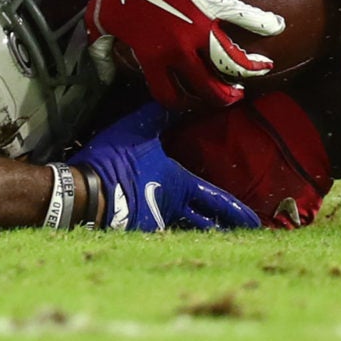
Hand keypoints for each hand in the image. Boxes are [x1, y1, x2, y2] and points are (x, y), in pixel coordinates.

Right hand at [69, 101, 260, 231]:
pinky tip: (165, 238)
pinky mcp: (135, 234)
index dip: (238, 212)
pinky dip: (165, 236)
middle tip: (247, 238)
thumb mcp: (137, 130)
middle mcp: (173, 208)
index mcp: (180, 185)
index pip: (217, 201)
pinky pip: (157, 235)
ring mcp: (155, 225)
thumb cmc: (115, 161)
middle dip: (228, 230)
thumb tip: (180, 100)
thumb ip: (159, 115)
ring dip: (197, 235)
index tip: (256, 222)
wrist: (83, 194)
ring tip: (210, 240)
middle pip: (207, 224)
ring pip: (183, 231)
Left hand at [84, 0, 282, 108]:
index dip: (177, 102)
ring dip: (248, 72)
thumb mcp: (98, 20)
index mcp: (152, 55)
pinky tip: (276, 27)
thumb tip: (104, 73)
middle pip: (206, 87)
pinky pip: (248, 17)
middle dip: (220, 98)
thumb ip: (102, 51)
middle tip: (229, 97)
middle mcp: (181, 47)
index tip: (185, 101)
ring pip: (232, 62)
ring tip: (259, 72)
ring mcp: (202, 26)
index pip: (168, 94)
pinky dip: (265, 23)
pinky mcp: (217, 2)